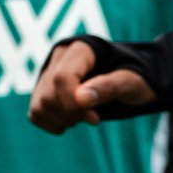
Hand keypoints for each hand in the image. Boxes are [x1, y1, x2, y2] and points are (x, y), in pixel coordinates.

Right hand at [26, 41, 155, 134]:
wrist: (133, 81)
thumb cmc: (137, 77)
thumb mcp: (132, 82)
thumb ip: (109, 86)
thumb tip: (80, 98)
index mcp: (81, 48)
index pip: (62, 78)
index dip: (74, 104)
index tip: (96, 118)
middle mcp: (60, 56)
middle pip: (48, 95)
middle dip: (72, 114)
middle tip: (94, 117)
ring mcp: (48, 73)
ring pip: (39, 106)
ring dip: (63, 120)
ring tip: (84, 116)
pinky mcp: (44, 90)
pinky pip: (35, 114)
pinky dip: (53, 124)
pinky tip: (73, 120)